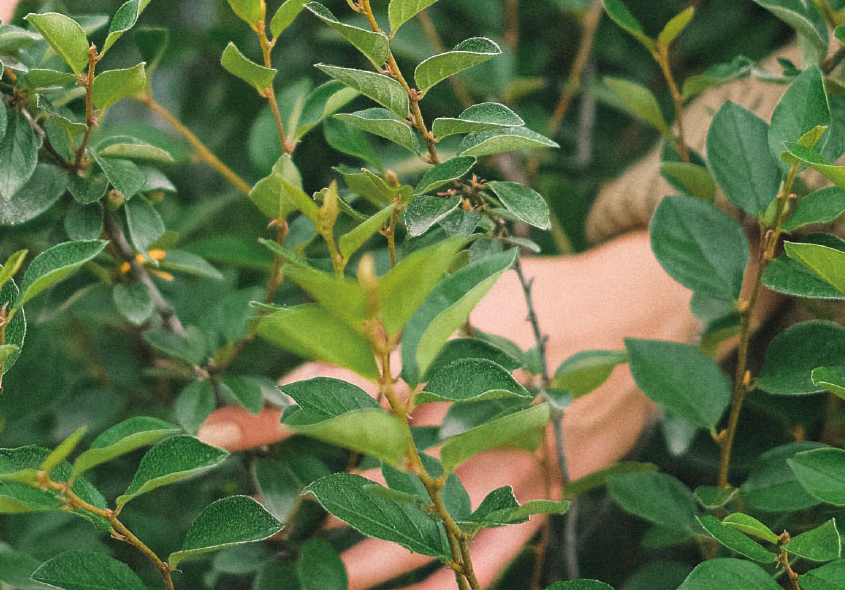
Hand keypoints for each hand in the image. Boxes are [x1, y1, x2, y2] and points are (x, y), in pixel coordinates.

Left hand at [198, 231, 696, 587]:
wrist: (632, 311)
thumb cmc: (531, 289)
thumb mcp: (454, 284)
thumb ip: (390, 306)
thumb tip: (315, 305)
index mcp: (436, 349)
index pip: (337, 383)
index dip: (273, 411)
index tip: (212, 432)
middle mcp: (468, 409)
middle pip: (374, 464)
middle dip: (317, 493)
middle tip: (261, 524)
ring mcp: (508, 459)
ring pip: (427, 521)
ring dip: (373, 555)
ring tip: (323, 576)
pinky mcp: (542, 490)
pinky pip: (494, 554)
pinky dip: (454, 582)